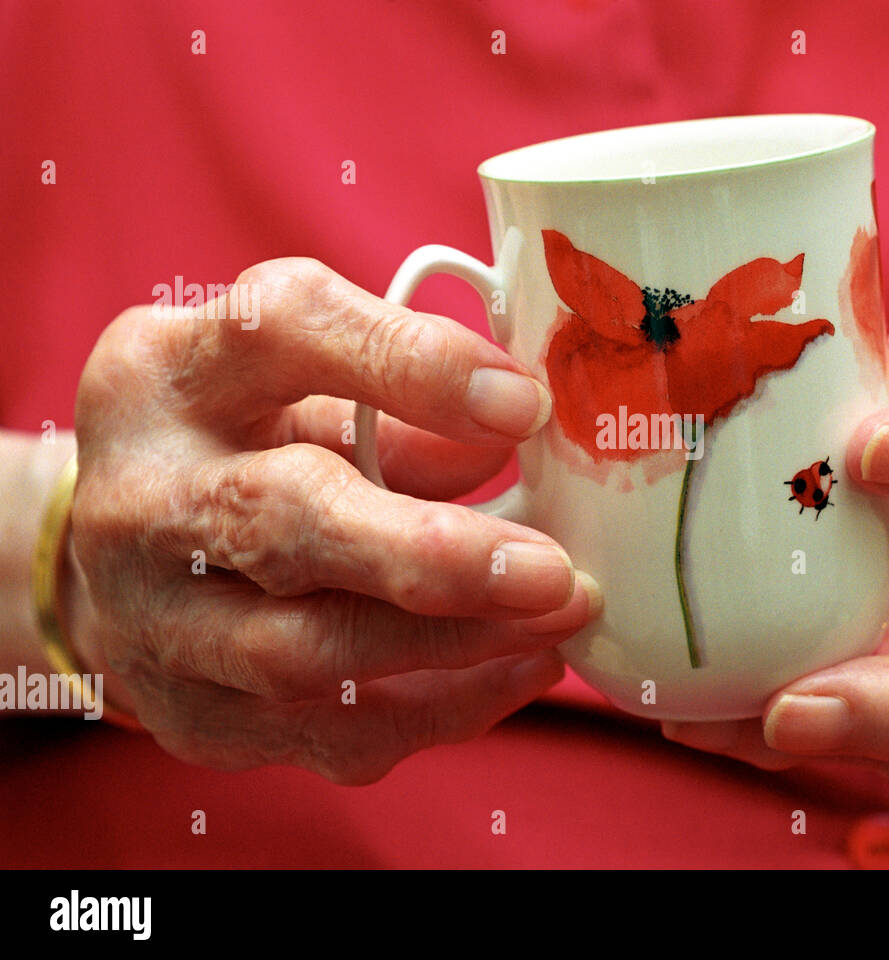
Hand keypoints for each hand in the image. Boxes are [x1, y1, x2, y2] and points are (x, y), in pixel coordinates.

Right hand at [68, 258, 598, 782]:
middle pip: (280, 522)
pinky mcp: (195, 717)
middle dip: (430, 553)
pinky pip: (332, 733)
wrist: (122, 562)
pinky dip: (443, 708)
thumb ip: (396, 399)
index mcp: (168, 374)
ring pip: (308, 654)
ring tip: (558, 618)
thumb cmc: (235, 444)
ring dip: (455, 643)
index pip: (280, 333)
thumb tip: (511, 434)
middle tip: (551, 570)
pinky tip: (521, 667)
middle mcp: (143, 497)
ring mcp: (155, 623)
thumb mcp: (297, 382)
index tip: (524, 404)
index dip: (409, 365)